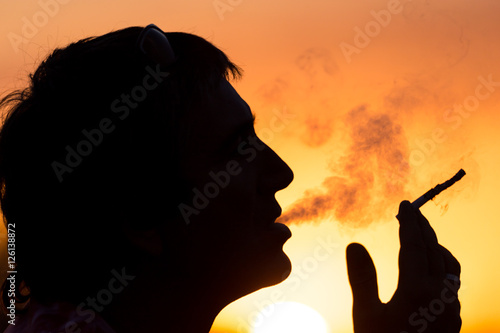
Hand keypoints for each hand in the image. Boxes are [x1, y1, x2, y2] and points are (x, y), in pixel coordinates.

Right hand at [346, 201, 460, 332]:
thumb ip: (362, 276)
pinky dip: (441, 266)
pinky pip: (451, 284)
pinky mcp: (453, 321)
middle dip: (423, 228)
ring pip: (449, 267)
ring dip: (436, 246)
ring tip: (423, 237)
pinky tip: (429, 271)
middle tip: (413, 211)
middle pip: (434, 250)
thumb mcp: (366, 313)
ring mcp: (451, 309)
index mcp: (418, 289)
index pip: (413, 245)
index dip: (408, 222)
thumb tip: (355, 244)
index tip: (404, 205)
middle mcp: (441, 295)